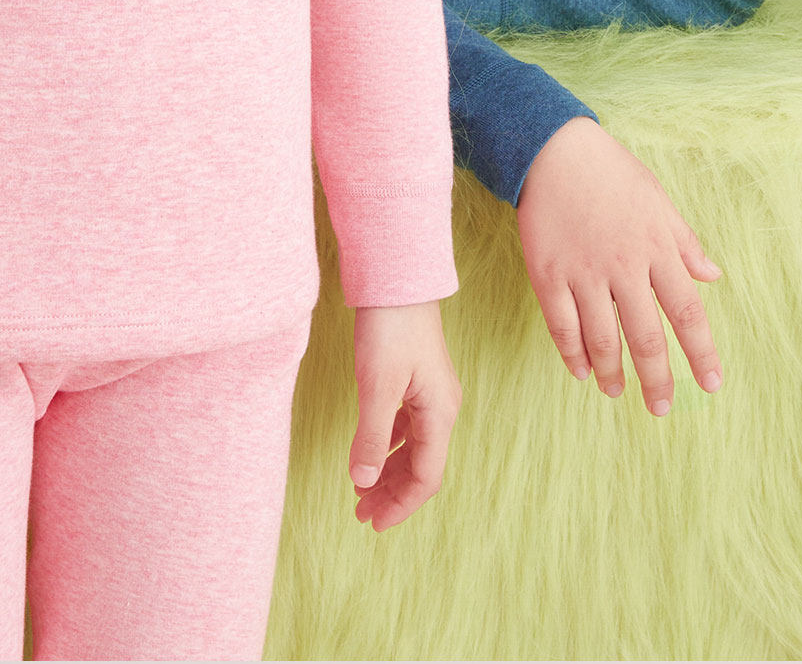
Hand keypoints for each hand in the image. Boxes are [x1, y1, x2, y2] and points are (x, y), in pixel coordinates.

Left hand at [348, 300, 461, 530]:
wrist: (398, 278)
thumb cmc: (390, 326)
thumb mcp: (376, 385)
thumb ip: (371, 436)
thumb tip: (362, 482)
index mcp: (439, 413)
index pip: (426, 477)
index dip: (400, 505)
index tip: (373, 523)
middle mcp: (441, 407)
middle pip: (420, 466)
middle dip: (391, 493)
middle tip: (360, 513)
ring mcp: (430, 393)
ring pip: (412, 447)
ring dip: (388, 471)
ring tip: (360, 490)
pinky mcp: (416, 380)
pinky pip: (405, 426)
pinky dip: (387, 444)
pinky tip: (369, 452)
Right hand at [516, 116, 722, 414]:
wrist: (552, 149)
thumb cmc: (610, 171)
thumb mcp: (658, 200)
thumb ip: (684, 242)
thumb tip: (713, 276)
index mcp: (656, 249)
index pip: (687, 313)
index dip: (701, 353)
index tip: (711, 384)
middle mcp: (623, 267)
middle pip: (646, 337)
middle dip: (657, 379)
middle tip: (661, 407)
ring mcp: (584, 273)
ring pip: (603, 339)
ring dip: (613, 372)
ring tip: (618, 392)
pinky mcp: (548, 273)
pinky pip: (562, 325)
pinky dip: (573, 353)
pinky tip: (582, 370)